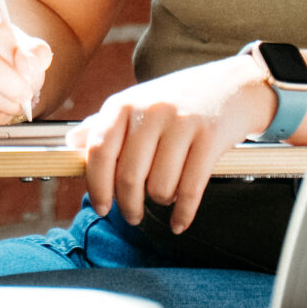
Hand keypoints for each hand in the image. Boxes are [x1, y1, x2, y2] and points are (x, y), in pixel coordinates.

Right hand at [0, 0, 52, 124]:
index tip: (28, 65)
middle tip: (26, 93)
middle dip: (6, 79)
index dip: (12, 48)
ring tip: (18, 101)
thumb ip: (36, 52)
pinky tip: (2, 109)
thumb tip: (26, 62)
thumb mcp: (29, 48)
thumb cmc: (11, 55)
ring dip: (3, 100)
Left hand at [70, 56, 277, 234]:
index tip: (102, 208)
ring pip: (160, 186)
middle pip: (129, 176)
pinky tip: (179, 222)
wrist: (235, 85)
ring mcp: (181, 122)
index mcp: (125, 104)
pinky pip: (190, 189)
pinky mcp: (210, 137)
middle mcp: (150, 110)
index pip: (98, 151)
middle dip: (129, 206)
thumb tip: (71, 144)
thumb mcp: (138, 103)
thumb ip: (104, 125)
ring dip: (161, 203)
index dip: (97, 186)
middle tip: (133, 216)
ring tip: (165, 197)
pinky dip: (183, 214)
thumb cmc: (180, 100)